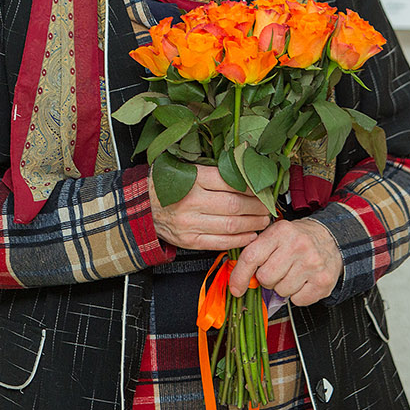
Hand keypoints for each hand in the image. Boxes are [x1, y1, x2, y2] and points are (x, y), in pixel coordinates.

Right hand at [149, 164, 271, 250]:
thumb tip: (244, 170)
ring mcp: (190, 223)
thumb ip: (212, 170)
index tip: (263, 187)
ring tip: (263, 220)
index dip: (251, 186)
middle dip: (257, 206)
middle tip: (268, 206)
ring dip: (252, 223)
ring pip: (231, 225)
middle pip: (235, 205)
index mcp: (192, 179)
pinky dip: (240, 240)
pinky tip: (251, 235)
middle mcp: (191, 201)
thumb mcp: (184, 167)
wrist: (141, 207)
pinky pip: (220, 242)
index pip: (230, 181)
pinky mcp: (189, 240)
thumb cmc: (165, 185)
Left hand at [229, 218, 341, 306]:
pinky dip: (298, 295)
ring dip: (283, 287)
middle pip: (265, 278)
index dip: (240, 276)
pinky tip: (304, 281)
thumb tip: (237, 279)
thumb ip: (257, 252)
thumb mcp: (277, 235)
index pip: (251, 256)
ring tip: (293, 273)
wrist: (331, 239)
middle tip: (279, 270)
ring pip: (281, 291)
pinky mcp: (323, 281)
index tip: (236, 289)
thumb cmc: (299, 239)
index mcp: (281, 232)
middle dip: (268, 279)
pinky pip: (297, 300)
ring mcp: (312, 263)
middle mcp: (297, 245)